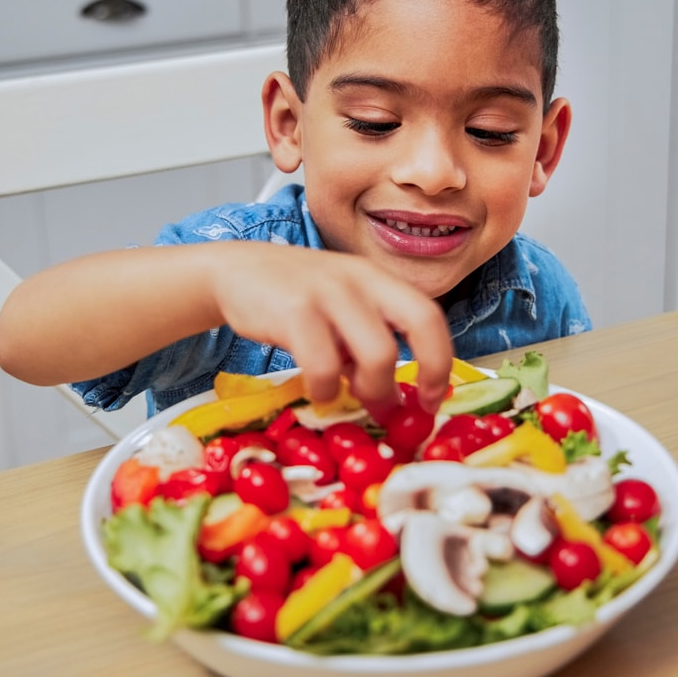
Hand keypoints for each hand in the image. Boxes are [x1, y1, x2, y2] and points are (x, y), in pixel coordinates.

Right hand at [211, 243, 452, 420]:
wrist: (236, 271)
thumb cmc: (295, 297)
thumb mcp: (341, 309)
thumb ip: (367, 344)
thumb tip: (391, 400)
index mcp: (378, 279)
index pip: (430, 315)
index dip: (441, 360)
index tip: (432, 398)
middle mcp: (362, 278)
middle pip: (421, 322)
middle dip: (427, 371)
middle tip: (402, 405)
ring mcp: (330, 291)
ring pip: (378, 352)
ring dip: (371, 389)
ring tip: (349, 396)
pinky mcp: (294, 310)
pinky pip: (325, 364)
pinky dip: (325, 388)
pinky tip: (317, 389)